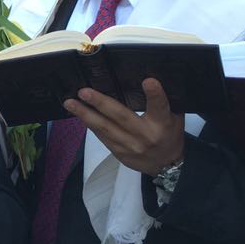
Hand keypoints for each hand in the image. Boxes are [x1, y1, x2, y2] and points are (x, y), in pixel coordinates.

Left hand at [64, 78, 183, 176]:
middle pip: (121, 117)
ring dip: (85, 114)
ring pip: (104, 128)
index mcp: (163, 124)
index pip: (160, 107)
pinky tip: (78, 113)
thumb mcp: (174, 118)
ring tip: (70, 102)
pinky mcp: (118, 152)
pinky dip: (89, 123)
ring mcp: (129, 145)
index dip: (155, 94)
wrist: (167, 166)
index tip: (148, 81)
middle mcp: (145, 135)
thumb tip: (149, 77)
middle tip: (84, 92)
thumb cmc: (169, 135)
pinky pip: (101, 136)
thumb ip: (163, 102)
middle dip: (100, 103)